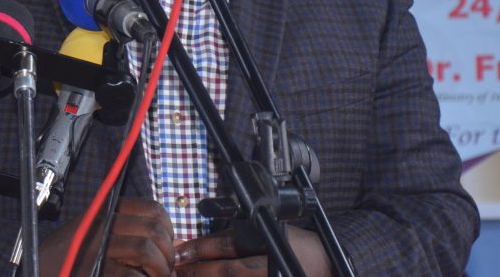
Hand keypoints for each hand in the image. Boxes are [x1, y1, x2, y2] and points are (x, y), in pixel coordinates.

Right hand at [38, 197, 175, 275]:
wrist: (39, 268)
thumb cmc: (71, 256)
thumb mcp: (98, 234)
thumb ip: (130, 233)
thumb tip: (174, 243)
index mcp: (105, 212)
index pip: (150, 208)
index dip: (168, 227)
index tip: (168, 244)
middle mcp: (102, 225)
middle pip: (152, 228)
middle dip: (168, 251)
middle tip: (167, 268)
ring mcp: (98, 249)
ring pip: (145, 249)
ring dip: (161, 268)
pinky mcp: (96, 271)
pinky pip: (131, 275)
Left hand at [174, 224, 332, 276]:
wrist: (325, 266)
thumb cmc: (297, 245)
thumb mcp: (272, 229)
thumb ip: (242, 232)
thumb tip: (202, 241)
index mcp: (268, 242)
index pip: (229, 244)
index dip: (202, 247)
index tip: (180, 250)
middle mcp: (269, 264)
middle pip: (227, 270)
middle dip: (198, 270)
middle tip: (175, 270)